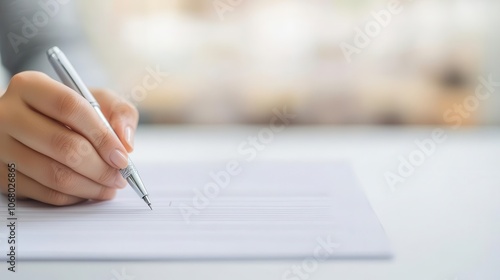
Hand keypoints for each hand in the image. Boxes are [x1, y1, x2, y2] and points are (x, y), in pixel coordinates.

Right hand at [0, 71, 138, 205]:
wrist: (31, 122)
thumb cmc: (70, 111)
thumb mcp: (97, 99)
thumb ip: (120, 112)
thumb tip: (126, 143)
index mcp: (31, 86)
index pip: (70, 108)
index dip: (102, 136)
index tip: (122, 156)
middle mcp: (6, 114)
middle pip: (63, 146)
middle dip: (100, 167)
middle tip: (120, 177)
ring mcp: (0, 146)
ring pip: (53, 175)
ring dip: (91, 186)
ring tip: (110, 187)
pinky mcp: (0, 175)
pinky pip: (43, 193)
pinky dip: (73, 197)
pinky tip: (89, 191)